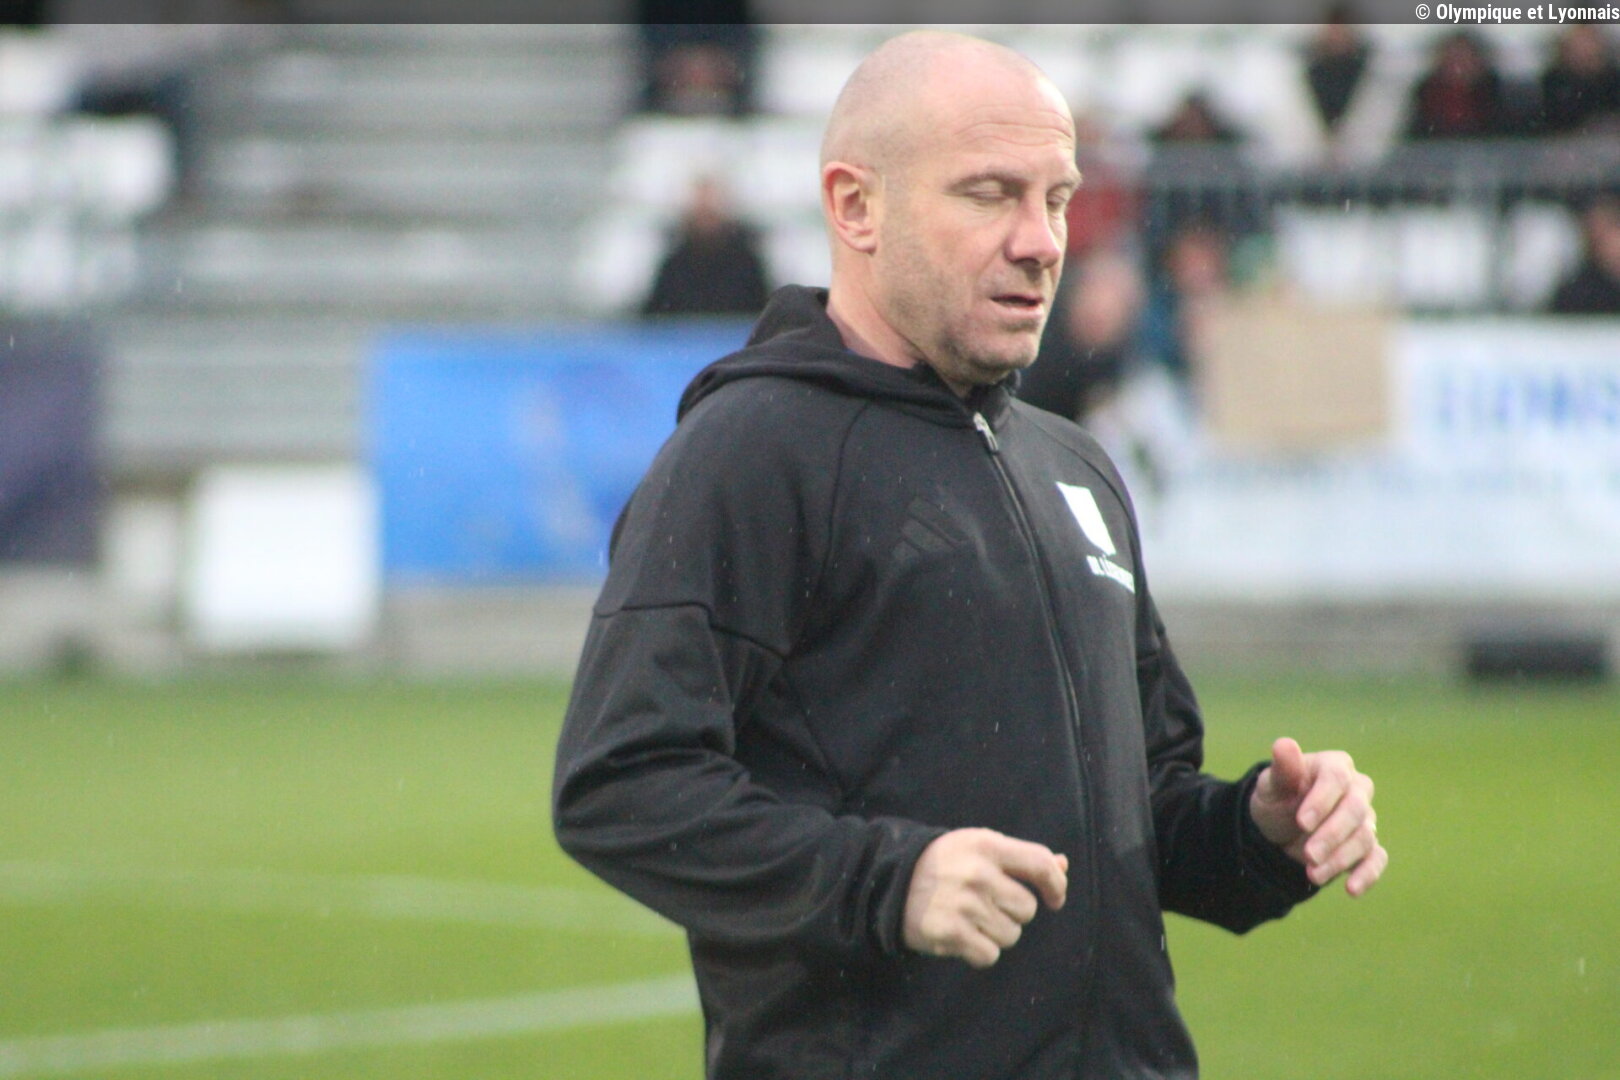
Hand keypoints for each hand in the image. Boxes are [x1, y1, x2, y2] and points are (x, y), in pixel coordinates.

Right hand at [903, 828, 1067, 967]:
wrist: (888, 881)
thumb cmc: (944, 863)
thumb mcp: (978, 847)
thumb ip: (1020, 858)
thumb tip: (1063, 866)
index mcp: (987, 845)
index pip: (1040, 864)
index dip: (1057, 885)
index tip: (1055, 899)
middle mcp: (979, 874)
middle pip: (1027, 908)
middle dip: (1013, 911)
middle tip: (987, 903)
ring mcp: (965, 905)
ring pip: (1011, 935)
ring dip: (997, 932)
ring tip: (971, 918)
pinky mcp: (952, 934)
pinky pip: (990, 955)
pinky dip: (980, 951)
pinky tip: (962, 935)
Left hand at [1250, 737, 1387, 896]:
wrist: (1279, 827)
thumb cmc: (1278, 798)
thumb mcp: (1272, 785)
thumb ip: (1282, 769)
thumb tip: (1284, 745)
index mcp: (1334, 766)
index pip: (1337, 778)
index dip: (1322, 801)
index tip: (1302, 822)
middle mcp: (1357, 790)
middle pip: (1356, 810)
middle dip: (1332, 835)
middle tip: (1308, 856)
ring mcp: (1365, 818)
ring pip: (1364, 838)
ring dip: (1339, 859)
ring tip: (1311, 874)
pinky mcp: (1368, 845)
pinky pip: (1376, 859)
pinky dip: (1366, 874)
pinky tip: (1351, 889)